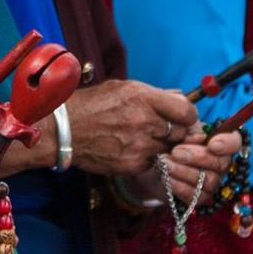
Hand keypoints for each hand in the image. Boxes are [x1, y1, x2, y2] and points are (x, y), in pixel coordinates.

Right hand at [50, 79, 198, 177]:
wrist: (64, 130)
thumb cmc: (93, 105)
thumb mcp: (123, 88)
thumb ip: (154, 94)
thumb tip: (180, 97)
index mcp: (143, 97)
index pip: (186, 111)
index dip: (188, 115)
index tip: (182, 116)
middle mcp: (144, 121)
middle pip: (181, 132)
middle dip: (177, 131)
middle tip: (166, 129)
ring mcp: (138, 146)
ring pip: (168, 149)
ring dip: (162, 145)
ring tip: (143, 138)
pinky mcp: (132, 164)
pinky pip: (153, 162)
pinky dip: (148, 157)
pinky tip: (132, 148)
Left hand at [133, 128, 240, 205]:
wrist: (153, 162)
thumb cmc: (168, 139)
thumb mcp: (175, 124)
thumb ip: (185, 120)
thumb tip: (193, 124)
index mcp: (219, 141)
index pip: (235, 141)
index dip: (228, 144)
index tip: (212, 144)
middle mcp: (220, 163)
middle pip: (221, 163)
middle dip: (198, 157)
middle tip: (176, 151)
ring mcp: (212, 182)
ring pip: (209, 181)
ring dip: (185, 171)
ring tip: (166, 163)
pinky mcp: (199, 198)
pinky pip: (196, 196)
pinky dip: (180, 186)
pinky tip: (167, 177)